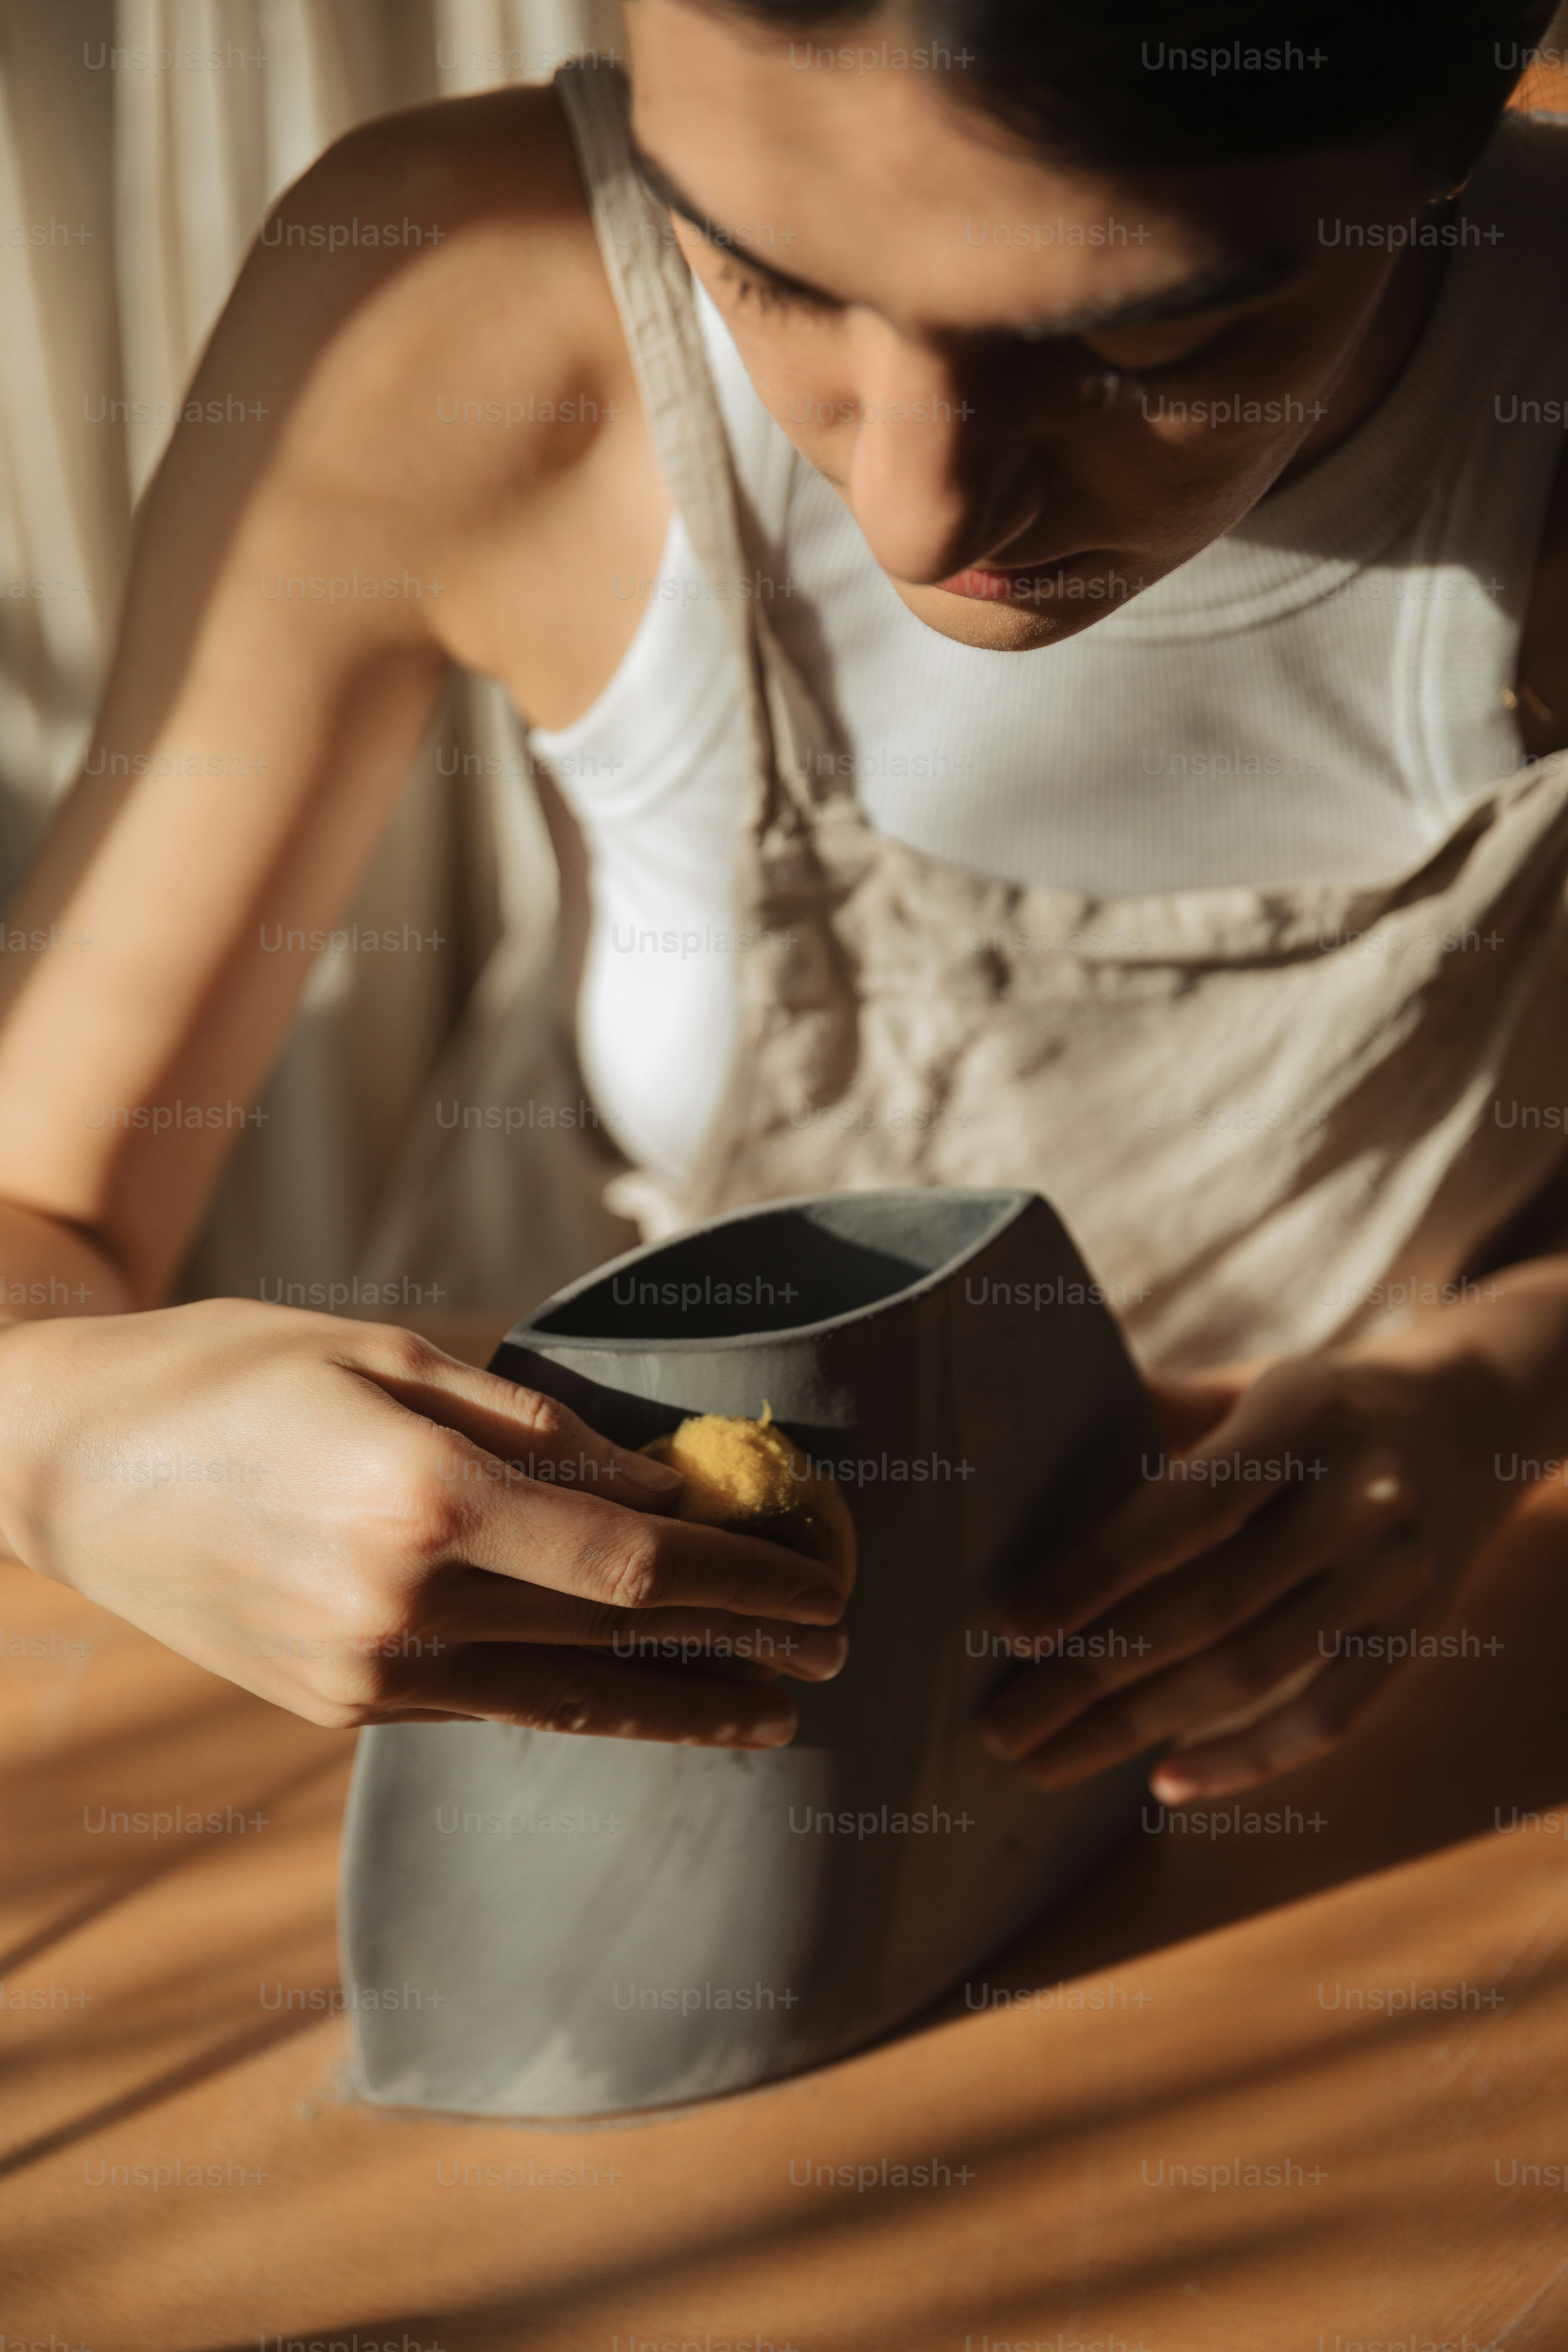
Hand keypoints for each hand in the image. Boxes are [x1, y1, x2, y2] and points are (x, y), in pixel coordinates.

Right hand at [0, 1299, 850, 1744]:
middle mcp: (402, 1607)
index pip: (632, 1570)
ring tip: (771, 1713)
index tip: (820, 1584)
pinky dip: (579, 1708)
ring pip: (561, 1702)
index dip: (742, 1583)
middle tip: (833, 1651)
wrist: (72, 1458)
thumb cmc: (236, 1370)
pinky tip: (641, 1708)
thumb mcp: (393, 1356)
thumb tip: (654, 1495)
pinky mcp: (335, 1703)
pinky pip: (487, 1708)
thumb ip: (536, 1432)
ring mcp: (364, 1673)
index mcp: (425, 1502)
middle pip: (615, 1645)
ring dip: (678, 1709)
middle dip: (739, 1649)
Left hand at [979, 1321, 1535, 1802]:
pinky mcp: (1415, 1635)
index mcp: (1301, 1420)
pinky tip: (1166, 1783)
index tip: (1011, 1628)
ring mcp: (1395, 1575)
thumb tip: (1035, 1426)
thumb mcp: (1249, 1380)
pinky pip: (1329, 1717)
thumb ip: (1159, 1408)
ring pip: (1257, 1670)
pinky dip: (1246, 1758)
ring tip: (1050, 1762)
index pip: (1186, 1511)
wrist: (1472, 1419)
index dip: (1096, 1572)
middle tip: (1002, 1724)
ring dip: (1143, 1727)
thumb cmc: (1320, 1403)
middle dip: (1094, 1675)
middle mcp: (1358, 1498)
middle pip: (1211, 1605)